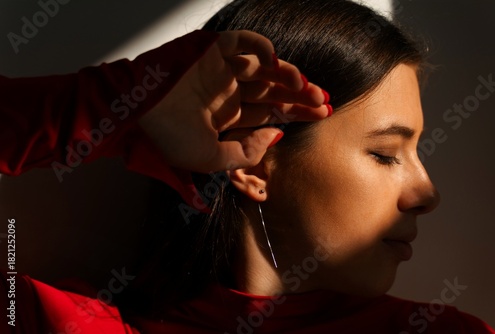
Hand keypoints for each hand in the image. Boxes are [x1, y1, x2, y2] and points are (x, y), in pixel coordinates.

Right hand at [139, 30, 330, 172]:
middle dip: (299, 96)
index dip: (295, 112)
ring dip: (286, 74)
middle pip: (272, 91)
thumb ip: (246, 151)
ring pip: (264, 68)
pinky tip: (276, 61)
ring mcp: (220, 70)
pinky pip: (243, 43)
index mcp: (227, 116)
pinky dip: (261, 48)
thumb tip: (276, 135)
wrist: (134, 113)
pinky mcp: (211, 50)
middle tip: (323, 102)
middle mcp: (227, 92)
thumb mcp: (212, 159)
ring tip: (306, 86)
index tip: (321, 115)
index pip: (270, 112)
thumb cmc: (167, 139)